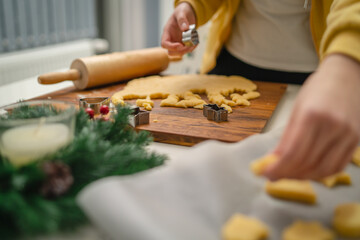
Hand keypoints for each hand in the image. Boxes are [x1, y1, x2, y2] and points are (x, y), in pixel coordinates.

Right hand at [161, 2, 196, 55]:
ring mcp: (177, 43)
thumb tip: (184, 28)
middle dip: (181, 51)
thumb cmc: (181, 12)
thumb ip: (182, 19)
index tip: (180, 45)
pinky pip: (187, 50)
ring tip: (195, 42)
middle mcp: (171, 39)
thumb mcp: (181, 12)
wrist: (187, 13)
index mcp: (167, 32)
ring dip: (188, 50)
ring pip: (180, 53)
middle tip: (190, 45)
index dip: (171, 47)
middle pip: (171, 52)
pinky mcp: (184, 44)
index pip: (164, 44)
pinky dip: (192, 47)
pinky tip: (196, 41)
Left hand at [264, 54, 359, 179]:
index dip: (277, 167)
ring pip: (323, 169)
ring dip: (302, 177)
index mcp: (311, 115)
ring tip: (288, 175)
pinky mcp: (356, 140)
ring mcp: (347, 134)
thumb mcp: (297, 108)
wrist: (347, 77)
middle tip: (273, 176)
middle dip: (286, 174)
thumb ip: (287, 136)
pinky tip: (307, 172)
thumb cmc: (318, 90)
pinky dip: (321, 174)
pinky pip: (338, 166)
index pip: (292, 152)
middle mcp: (332, 126)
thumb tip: (274, 160)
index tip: (264, 173)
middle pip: (307, 163)